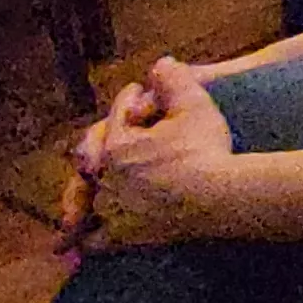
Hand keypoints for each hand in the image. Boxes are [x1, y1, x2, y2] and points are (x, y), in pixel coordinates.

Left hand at [66, 59, 235, 251]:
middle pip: (92, 154)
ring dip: (84, 191)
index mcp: (116, 144)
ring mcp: (112, 209)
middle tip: (108, 136)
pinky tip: (83, 238)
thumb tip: (160, 62)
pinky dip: (86, 237)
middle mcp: (105, 177)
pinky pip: (94, 239)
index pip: (117, 113)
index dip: (130, 99)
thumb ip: (173, 78)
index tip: (139, 93)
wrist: (219, 197)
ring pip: (85, 197)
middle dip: (100, 141)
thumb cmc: (206, 149)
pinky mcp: (124, 236)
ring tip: (84, 191)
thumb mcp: (194, 103)